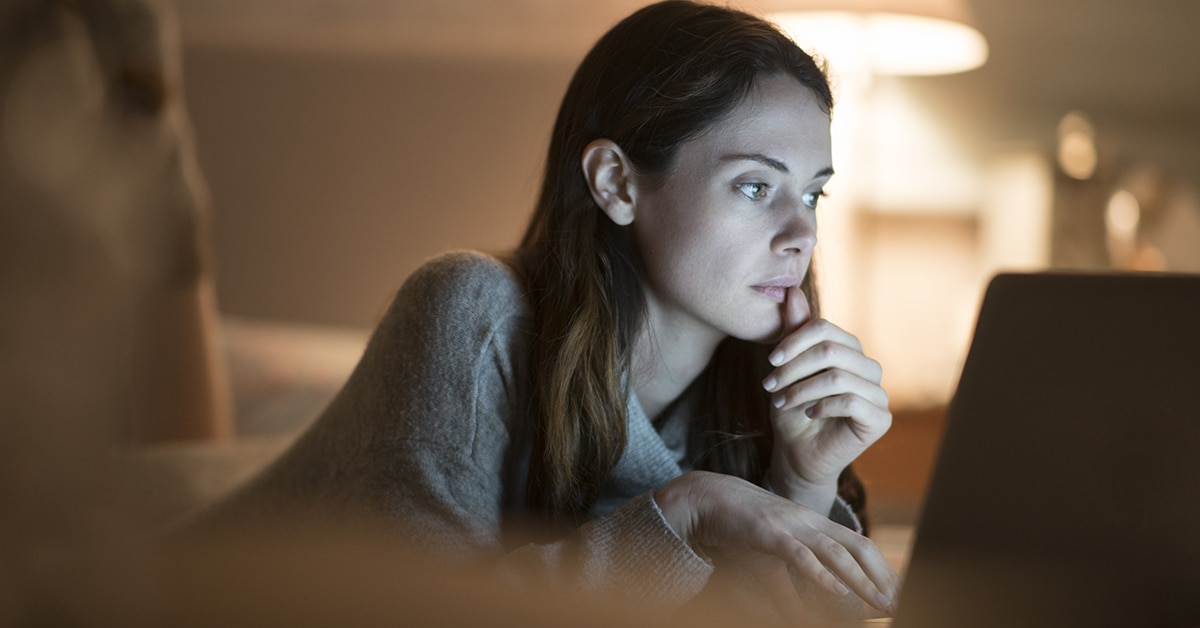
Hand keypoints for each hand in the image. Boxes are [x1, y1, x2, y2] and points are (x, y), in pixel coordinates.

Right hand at [655, 471, 898, 616]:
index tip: (898, 593)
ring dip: (861, 580)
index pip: (860, 544)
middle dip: (882, 576)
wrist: (708, 498)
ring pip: (836, 552)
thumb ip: (791, 585)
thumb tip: (801, 615)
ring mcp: (791, 525)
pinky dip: (820, 574)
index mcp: (814, 523)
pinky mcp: (769, 533)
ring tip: (880, 603)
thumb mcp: (772, 557)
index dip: (882, 569)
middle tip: (899, 604)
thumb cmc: (742, 527)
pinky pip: (800, 555)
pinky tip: (837, 591)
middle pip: (858, 547)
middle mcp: (810, 521)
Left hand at [762, 287, 890, 510]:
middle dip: (794, 367)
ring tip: (781, 402)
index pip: (826, 328)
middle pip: (832, 350)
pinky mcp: (880, 419)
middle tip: (771, 385)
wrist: (796, 454)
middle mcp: (868, 368)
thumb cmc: (792, 410)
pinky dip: (823, 405)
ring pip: (839, 376)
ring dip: (802, 389)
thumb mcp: (787, 368)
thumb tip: (791, 290)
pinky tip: (809, 414)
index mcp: (849, 351)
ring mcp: (879, 394)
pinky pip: (852, 401)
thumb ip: (793, 331)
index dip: (794, 340)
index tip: (769, 360)